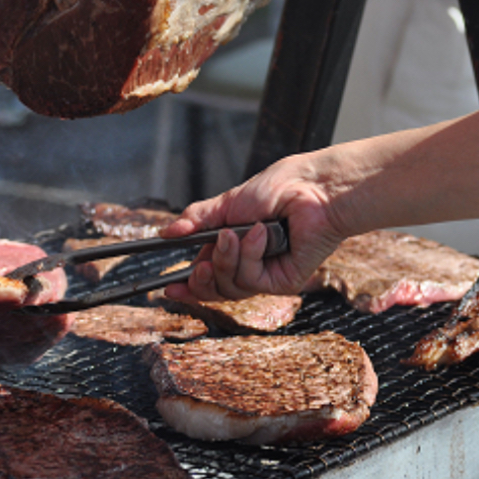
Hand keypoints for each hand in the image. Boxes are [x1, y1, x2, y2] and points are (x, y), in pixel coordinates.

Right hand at [159, 153, 349, 300]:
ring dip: (228, 259)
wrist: (310, 189)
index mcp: (235, 246)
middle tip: (201, 265)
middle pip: (215, 289)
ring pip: (230, 287)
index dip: (187, 285)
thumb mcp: (227, 202)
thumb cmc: (279, 189)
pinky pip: (252, 280)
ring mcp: (267, 274)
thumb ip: (197, 220)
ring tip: (236, 234)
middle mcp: (250, 264)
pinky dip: (250, 255)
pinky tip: (259, 234)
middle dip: (203, 278)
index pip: (207, 275)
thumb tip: (167, 232)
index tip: (167, 287)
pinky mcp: (284, 282)